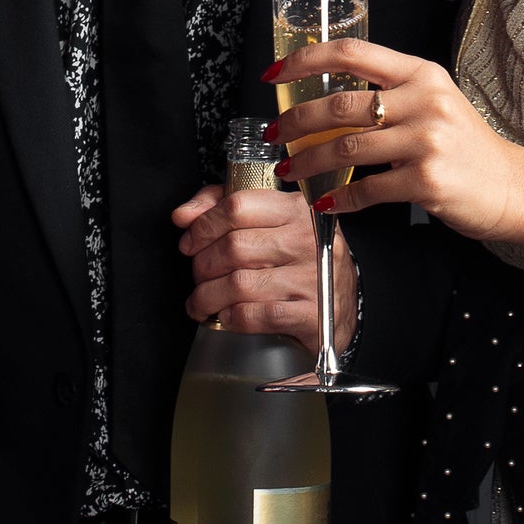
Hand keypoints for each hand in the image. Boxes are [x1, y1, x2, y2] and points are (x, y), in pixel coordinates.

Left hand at [173, 183, 342, 341]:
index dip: (203, 225)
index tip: (190, 242)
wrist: (340, 304)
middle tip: (199, 275)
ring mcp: (313, 277)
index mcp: (296, 209)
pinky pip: (256, 315)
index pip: (238, 206)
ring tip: (202, 301)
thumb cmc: (298, 260)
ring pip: (240, 283)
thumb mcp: (269, 222)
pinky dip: (232, 317)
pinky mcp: (313, 314)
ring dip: (208, 296)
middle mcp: (309, 239)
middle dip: (203, 265)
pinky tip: (226, 315)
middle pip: (234, 247)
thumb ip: (223, 207)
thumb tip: (183, 214)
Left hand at [266, 38, 523, 254]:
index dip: (305, 60)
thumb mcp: (435, 101)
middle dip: (296, 121)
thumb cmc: (468, 146)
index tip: (274, 74)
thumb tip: (325, 95)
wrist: (515, 187)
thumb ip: (391, 92)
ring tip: (291, 169)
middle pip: (339, 104)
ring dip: (308, 162)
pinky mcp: (426, 181)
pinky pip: (367, 189)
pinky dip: (339, 199)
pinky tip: (325, 203)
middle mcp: (424, 101)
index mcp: (421, 73)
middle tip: (275, 133)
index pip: (352, 52)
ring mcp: (426, 141)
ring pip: (345, 148)